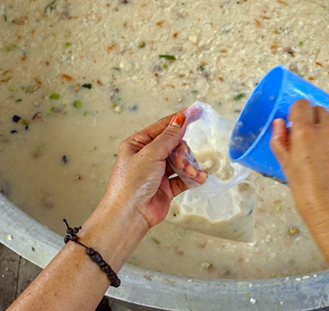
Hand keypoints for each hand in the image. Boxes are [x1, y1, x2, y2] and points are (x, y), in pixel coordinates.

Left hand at [99, 111, 198, 230]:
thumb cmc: (131, 184)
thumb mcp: (151, 154)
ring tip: (191, 174)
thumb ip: (169, 136)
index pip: (163, 127)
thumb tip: (180, 119)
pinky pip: (184, 178)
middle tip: (182, 162)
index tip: (196, 111)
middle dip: (183, 153)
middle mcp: (148, 157)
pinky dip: (192, 178)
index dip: (180, 119)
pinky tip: (198, 179)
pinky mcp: (166, 188)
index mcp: (138, 144)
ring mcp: (157, 173)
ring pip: (181, 162)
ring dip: (189, 167)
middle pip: (175, 145)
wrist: (129, 216)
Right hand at [269, 99, 328, 240]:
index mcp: (304, 133)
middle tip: (309, 137)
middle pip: (318, 109)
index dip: (297, 113)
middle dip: (312, 119)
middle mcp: (326, 129)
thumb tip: (279, 123)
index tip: (296, 122)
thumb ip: (280, 141)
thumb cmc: (308, 192)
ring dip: (328, 125)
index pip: (301, 105)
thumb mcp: (287, 166)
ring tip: (324, 145)